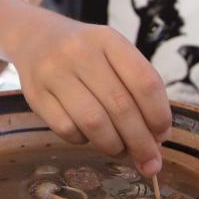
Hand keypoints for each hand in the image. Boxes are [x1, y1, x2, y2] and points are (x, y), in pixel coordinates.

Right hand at [11, 14, 171, 176]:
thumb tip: (155, 139)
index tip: (163, 135)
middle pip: (121, 106)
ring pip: (94, 123)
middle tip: (149, 162)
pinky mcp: (35, 95)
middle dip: (141, 142)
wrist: (35, 37)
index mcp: (108, 39)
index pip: (145, 81)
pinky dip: (84, 141)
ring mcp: (54, 72)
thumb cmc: (85, 53)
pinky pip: (67, 130)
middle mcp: (80, 52)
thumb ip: (135, 88)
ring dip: (114, 146)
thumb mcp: (113, 53)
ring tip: (121, 150)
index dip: (159, 114)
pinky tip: (90, 137)